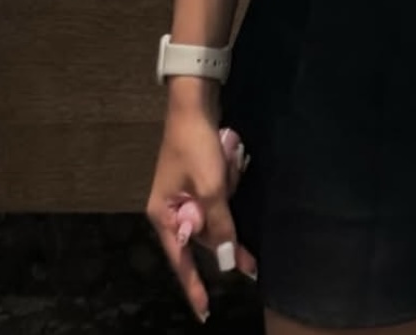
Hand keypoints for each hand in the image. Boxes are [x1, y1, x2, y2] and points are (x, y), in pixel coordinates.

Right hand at [147, 115, 256, 322]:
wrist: (195, 103)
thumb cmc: (196, 146)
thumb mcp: (211, 188)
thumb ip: (218, 226)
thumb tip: (224, 261)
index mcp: (163, 215)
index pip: (180, 260)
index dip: (193, 286)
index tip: (205, 312)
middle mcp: (171, 209)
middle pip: (202, 238)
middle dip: (226, 238)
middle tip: (252, 263)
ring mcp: (185, 194)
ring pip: (215, 216)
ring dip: (228, 195)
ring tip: (230, 165)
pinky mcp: (199, 180)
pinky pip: (219, 197)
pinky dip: (229, 185)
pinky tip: (232, 161)